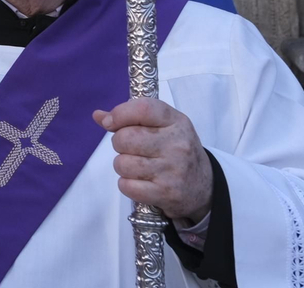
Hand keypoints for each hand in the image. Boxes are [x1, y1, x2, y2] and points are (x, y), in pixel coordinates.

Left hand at [95, 97, 212, 223]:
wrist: (205, 187)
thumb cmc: (177, 151)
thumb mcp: (163, 126)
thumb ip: (131, 117)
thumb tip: (98, 116)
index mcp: (176, 122)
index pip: (142, 109)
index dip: (119, 114)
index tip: (111, 122)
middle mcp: (176, 145)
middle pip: (124, 138)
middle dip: (120, 144)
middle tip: (132, 149)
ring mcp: (172, 170)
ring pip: (122, 163)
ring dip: (123, 166)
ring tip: (139, 166)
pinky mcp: (165, 193)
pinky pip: (126, 186)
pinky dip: (127, 185)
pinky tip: (141, 181)